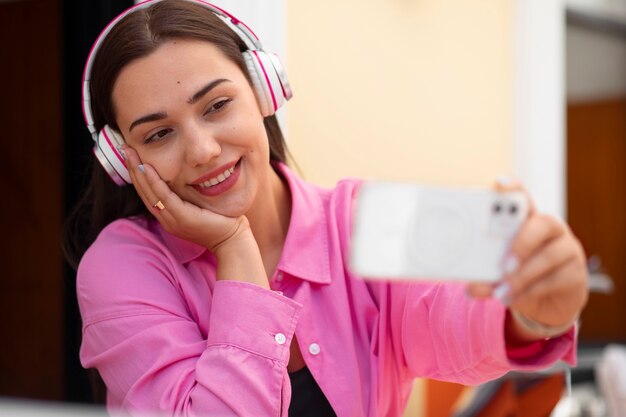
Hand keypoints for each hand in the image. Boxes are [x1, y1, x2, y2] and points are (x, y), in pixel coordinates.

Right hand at [123, 146, 246, 251]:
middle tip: (125, 149)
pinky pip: (165, 197)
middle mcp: (166, 219)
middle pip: (144, 192)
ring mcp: (173, 220)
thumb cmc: (220, 220)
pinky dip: (154, 182)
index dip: (138, 175)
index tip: (131, 156)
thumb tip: (183, 175)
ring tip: (130, 154)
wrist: (232, 240)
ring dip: (138, 172)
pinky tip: (147, 168)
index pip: (147, 193)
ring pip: (150, 194)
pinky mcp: (183, 219)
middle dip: (133, 170)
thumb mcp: (198, 205)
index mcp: (168, 216)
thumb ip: (187, 194)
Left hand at [467, 178, 588, 340]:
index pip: (524, 197)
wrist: (545, 304)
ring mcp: (568, 250)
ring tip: (503, 290)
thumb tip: (471, 285)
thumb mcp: (498, 271)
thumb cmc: (518, 276)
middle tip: (504, 264)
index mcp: (528, 221)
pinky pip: (558, 279)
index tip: (499, 183)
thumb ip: (485, 273)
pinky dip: (533, 290)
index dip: (514, 188)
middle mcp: (551, 230)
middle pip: (544, 223)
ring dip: (524, 275)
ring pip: (551, 255)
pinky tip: (516, 298)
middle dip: (522, 243)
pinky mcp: (576, 274)